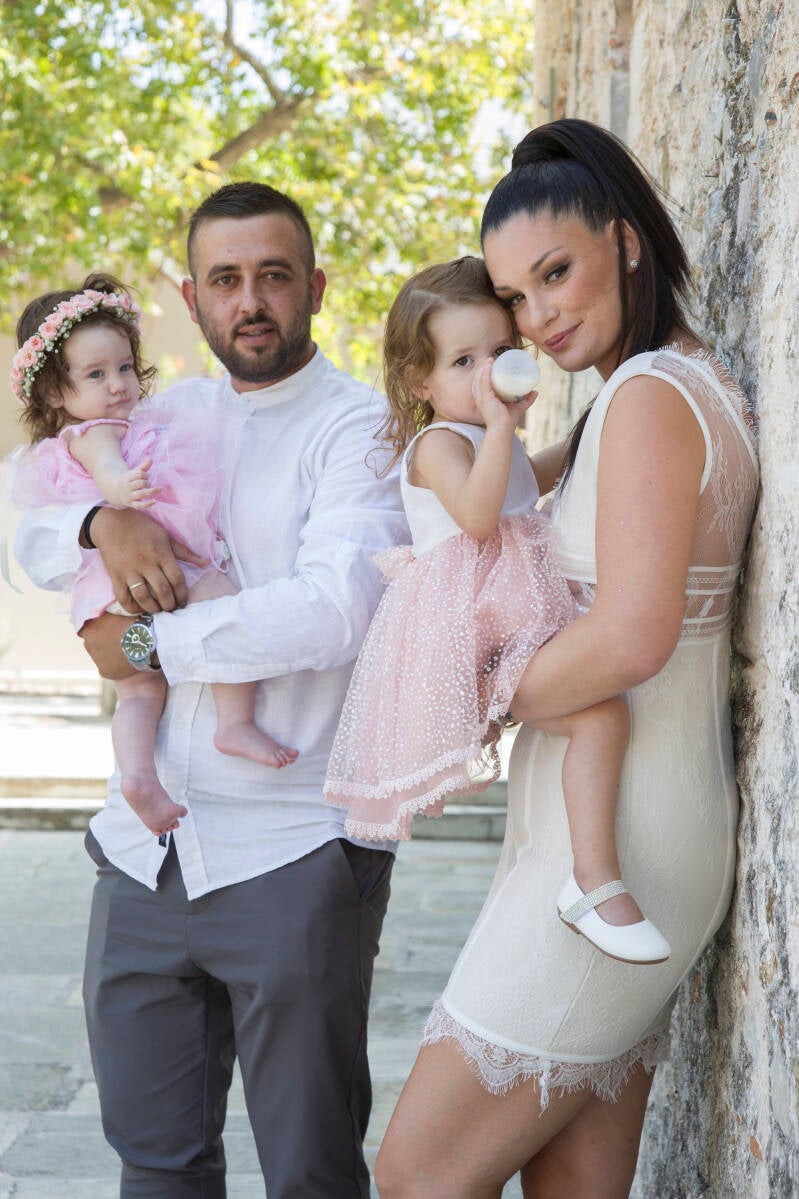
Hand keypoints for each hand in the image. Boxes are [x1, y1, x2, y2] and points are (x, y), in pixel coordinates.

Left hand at [79, 613, 138, 679]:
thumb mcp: (115, 612)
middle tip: (118, 639)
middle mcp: (87, 645)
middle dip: (102, 641)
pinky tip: (124, 661)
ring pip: (100, 656)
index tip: (109, 628)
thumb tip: (100, 617)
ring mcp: (96, 660)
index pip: (87, 629)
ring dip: (108, 653)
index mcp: (88, 629)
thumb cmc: (133, 622)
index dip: (98, 628)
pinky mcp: (105, 672)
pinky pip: (107, 668)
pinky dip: (114, 665)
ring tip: (124, 650)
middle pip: (92, 643)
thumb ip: (103, 616)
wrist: (146, 640)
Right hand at [89, 507, 208, 612]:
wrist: (111, 523)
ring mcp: (129, 571)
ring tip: (158, 610)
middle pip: (162, 591)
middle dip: (170, 604)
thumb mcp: (165, 536)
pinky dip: (132, 607)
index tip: (183, 601)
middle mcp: (146, 564)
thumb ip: (185, 552)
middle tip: (172, 608)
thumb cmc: (141, 528)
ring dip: (153, 608)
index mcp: (161, 554)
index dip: (183, 594)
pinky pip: (123, 597)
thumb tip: (206, 562)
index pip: (177, 579)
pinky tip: (139, 608)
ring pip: (143, 597)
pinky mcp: (115, 576)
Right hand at [115, 457, 159, 508]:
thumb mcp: (134, 473)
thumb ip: (143, 467)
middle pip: (141, 483)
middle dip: (147, 482)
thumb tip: (151, 459)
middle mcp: (127, 487)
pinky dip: (147, 504)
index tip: (145, 476)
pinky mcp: (131, 504)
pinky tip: (155, 501)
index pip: (139, 474)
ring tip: (159, 489)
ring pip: (141, 494)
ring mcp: (129, 496)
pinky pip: (139, 505)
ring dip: (151, 491)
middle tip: (147, 484)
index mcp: (127, 478)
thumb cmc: (129, 481)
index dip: (145, 475)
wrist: (115, 492)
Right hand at [472, 359, 537, 431]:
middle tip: (493, 360)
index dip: (484, 373)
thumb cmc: (508, 420)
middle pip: (478, 378)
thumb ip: (526, 400)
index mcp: (483, 398)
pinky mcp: (485, 398)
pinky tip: (489, 365)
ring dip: (485, 367)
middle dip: (484, 368)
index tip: (492, 364)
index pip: (480, 383)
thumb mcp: (518, 407)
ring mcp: (481, 397)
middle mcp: (479, 397)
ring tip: (491, 360)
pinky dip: (486, 373)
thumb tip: (535, 391)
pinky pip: (483, 382)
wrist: (503, 430)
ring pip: (480, 378)